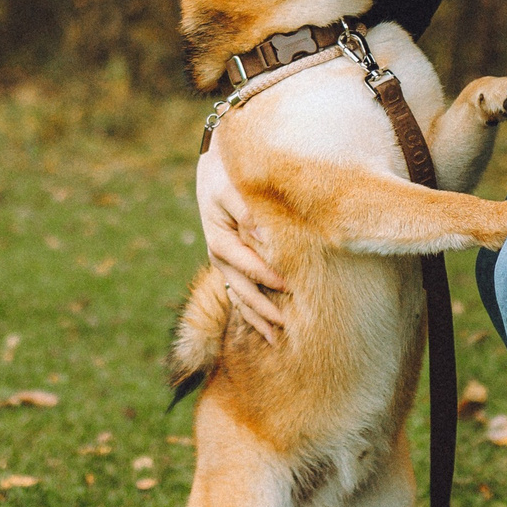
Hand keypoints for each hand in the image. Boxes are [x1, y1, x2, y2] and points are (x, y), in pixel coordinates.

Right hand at [196, 147, 289, 341]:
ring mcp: (225, 262)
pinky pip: (241, 292)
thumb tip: (266, 238)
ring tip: (278, 340)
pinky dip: (253, 311)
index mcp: (220, 239)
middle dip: (263, 311)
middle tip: (287, 329)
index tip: (290, 288)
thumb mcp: (234, 188)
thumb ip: (249, 212)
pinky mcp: (232, 262)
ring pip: (240, 297)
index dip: (268, 278)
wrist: (216, 167)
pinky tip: (268, 328)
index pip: (247, 264)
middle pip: (242, 290)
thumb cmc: (228, 174)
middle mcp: (220, 256)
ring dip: (258, 319)